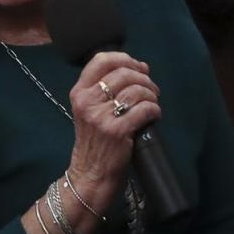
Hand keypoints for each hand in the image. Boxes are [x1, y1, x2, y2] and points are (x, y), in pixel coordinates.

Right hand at [64, 51, 160, 208]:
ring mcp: (101, 117)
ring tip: (153, 104)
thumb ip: (106, 89)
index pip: (102, 60)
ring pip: (136, 90)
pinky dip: (155, 110)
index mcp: (79, 93)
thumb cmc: (94, 141)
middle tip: (151, 91)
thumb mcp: (89, 110)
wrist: (90, 174)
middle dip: (144, 79)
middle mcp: (87, 102)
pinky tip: (154, 116)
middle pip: (124, 73)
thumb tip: (139, 67)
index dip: (126, 59)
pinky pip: (144, 109)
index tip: (138, 68)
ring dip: (151, 95)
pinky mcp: (117, 131)